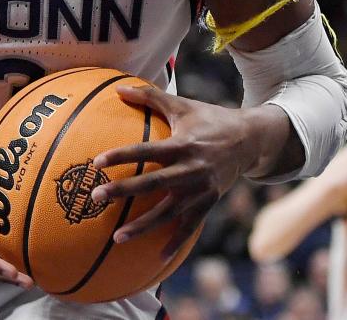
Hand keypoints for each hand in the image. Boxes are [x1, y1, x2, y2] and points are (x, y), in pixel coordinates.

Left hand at [89, 85, 286, 255]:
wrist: (250, 141)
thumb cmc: (209, 120)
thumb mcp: (182, 106)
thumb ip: (150, 97)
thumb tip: (119, 87)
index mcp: (182, 145)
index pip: (146, 151)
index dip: (122, 155)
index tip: (97, 161)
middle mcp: (191, 169)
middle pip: (152, 183)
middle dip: (123, 191)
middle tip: (96, 197)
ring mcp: (201, 190)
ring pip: (168, 212)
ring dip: (143, 226)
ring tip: (117, 237)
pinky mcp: (209, 203)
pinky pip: (189, 226)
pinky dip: (175, 243)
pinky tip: (158, 259)